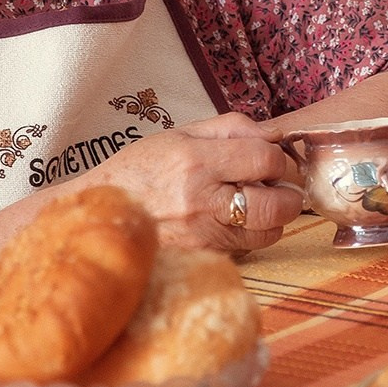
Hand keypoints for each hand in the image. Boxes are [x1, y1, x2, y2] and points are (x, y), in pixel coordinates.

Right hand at [67, 112, 302, 252]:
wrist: (98, 213)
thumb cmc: (139, 170)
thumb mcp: (180, 134)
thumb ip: (231, 128)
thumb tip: (275, 133)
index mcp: (196, 161)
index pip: (266, 160)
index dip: (280, 160)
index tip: (275, 161)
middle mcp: (200, 200)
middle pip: (276, 205)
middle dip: (289, 196)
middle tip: (280, 188)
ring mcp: (200, 235)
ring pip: (266, 233)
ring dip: (272, 219)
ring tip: (254, 204)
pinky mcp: (198, 258)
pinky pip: (244, 249)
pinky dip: (248, 236)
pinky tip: (231, 222)